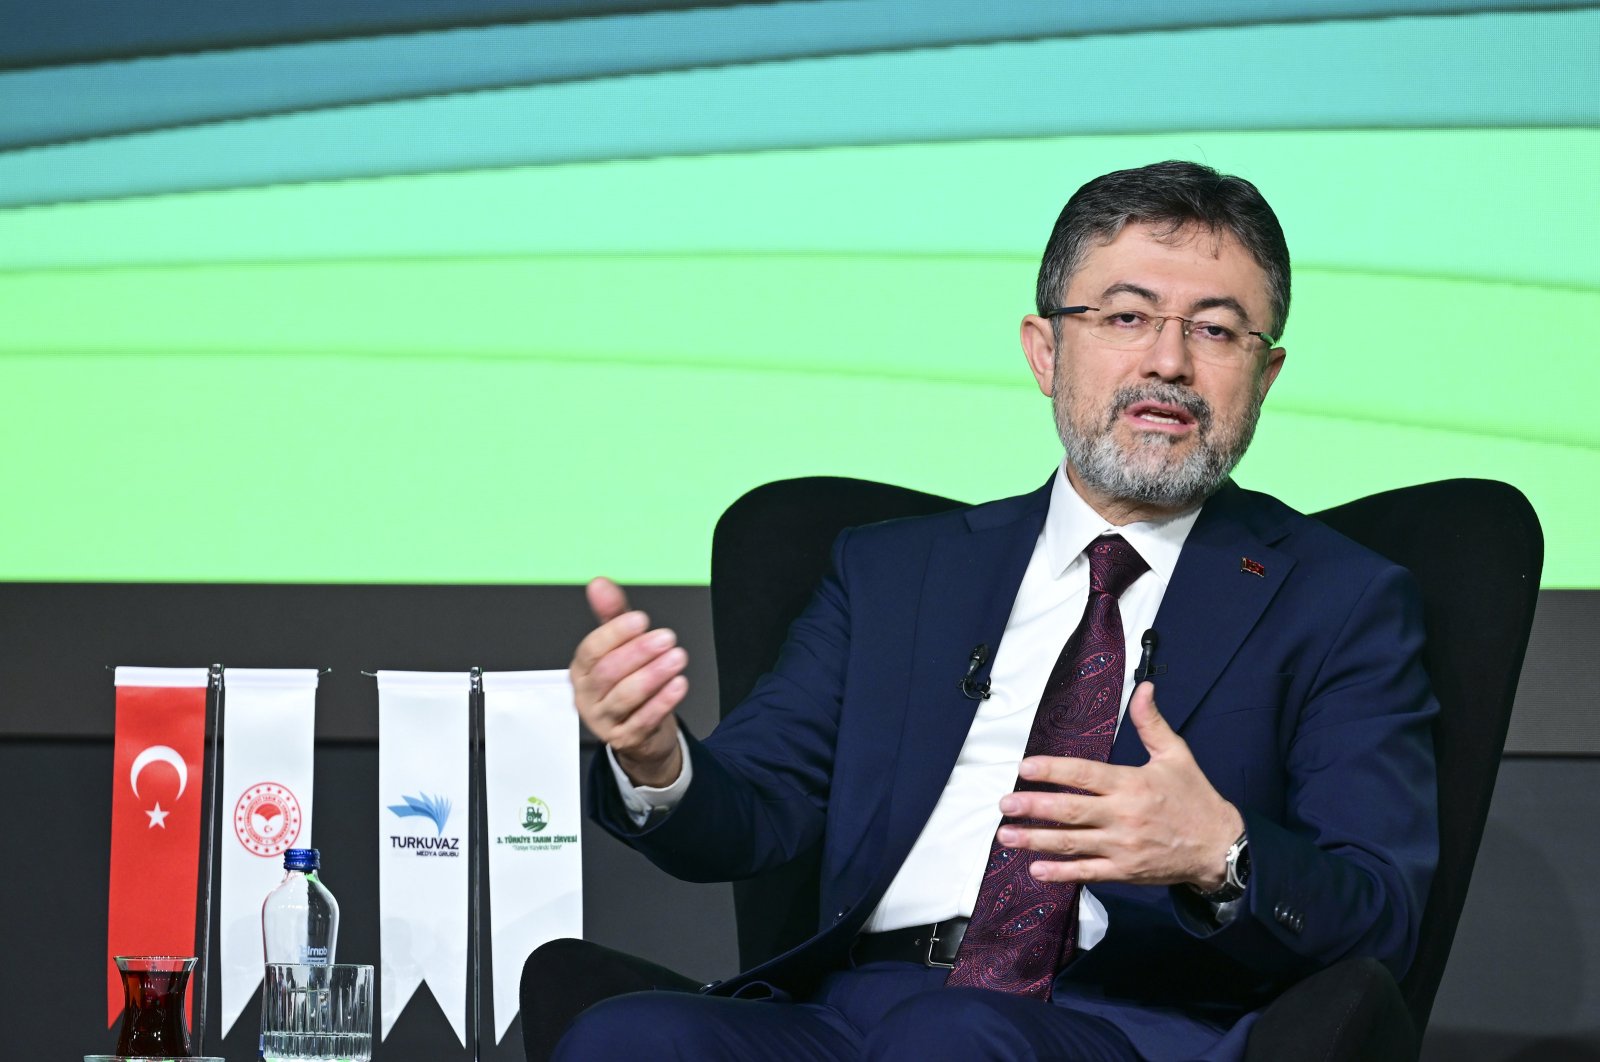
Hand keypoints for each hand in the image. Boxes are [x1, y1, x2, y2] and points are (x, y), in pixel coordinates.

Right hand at [570, 577, 688, 787]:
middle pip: (608, 673)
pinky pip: (643, 720)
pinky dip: (662, 702)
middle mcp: (588, 695)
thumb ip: (611, 615)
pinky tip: (678, 685)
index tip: (641, 620)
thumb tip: (599, 584)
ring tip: (676, 659)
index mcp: (581, 670)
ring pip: (625, 697)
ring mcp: (604, 720)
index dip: (615, 633)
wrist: (641, 733)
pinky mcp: (625, 738)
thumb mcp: (621, 646)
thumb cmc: (628, 683)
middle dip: (639, 653)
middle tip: (666, 638)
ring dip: (653, 675)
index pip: (591, 649)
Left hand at [995, 682, 1243, 889]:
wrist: (1219, 846)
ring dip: (1036, 840)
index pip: (1085, 774)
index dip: (1053, 770)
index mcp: (1131, 784)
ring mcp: (1123, 846)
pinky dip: (1061, 872)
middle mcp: (1123, 815)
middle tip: (1004, 804)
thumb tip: (1142, 688)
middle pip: (1071, 810)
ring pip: (1072, 843)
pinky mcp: (1125, 870)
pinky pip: (1087, 872)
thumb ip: (1151, 723)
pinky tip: (1035, 869)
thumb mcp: (1176, 755)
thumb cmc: (1194, 797)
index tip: (1025, 768)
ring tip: (1006, 835)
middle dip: (1034, 807)